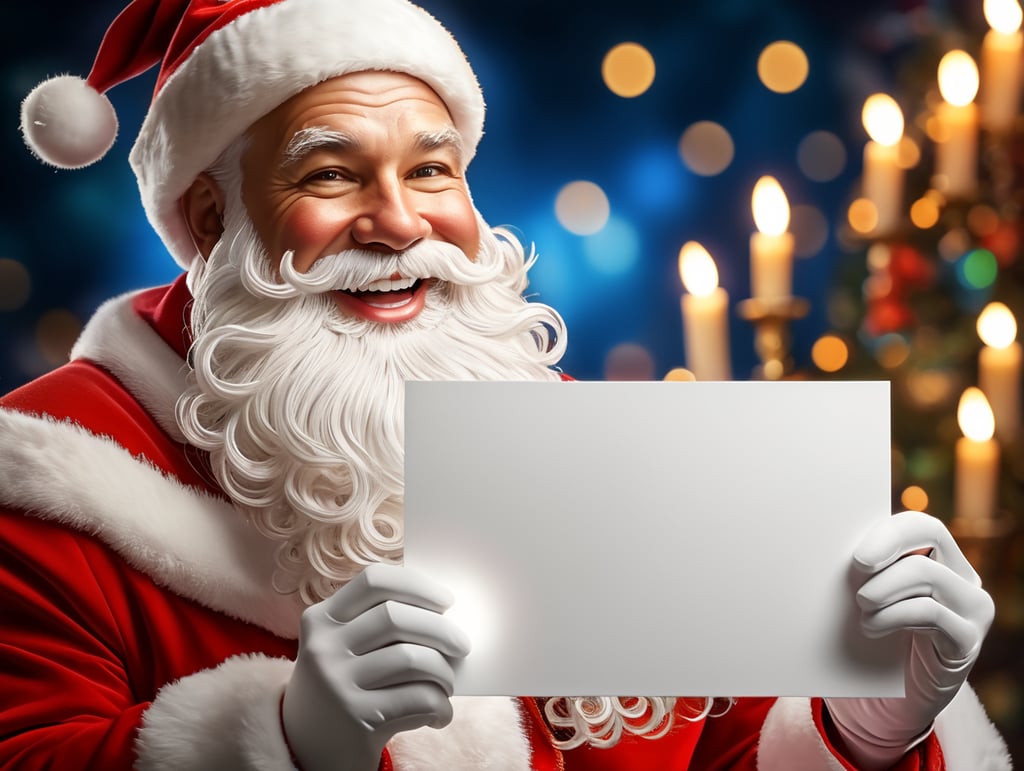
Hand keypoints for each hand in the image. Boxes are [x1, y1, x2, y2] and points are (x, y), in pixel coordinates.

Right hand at [281, 563, 470, 770]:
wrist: (306, 749)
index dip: (417, 585)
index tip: (446, 600)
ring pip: (411, 658)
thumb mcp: (343, 647)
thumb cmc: (344, 686)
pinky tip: (440, 713)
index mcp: (322, 618)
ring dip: (443, 672)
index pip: (374, 581)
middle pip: (396, 617)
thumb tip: (444, 611)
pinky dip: (440, 705)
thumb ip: (379, 623)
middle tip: (462, 645)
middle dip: (441, 629)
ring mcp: (336, 683)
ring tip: (447, 684)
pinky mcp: (355, 717)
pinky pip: (417, 698)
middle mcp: (324, 647)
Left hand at [825, 510, 993, 769]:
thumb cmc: (877, 636)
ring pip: (927, 572)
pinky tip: (871, 626)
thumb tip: (825, 544)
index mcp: (940, 559)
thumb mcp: (871, 597)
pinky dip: (893, 616)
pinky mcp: (967, 640)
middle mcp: (962, 578)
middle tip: (858, 565)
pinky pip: (931, 613)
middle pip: (933, 533)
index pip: (921, 525)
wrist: (895, 698)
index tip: (857, 551)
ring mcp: (970, 608)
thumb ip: (866, 571)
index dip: (889, 530)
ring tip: (861, 605)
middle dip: (888, 543)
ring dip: (883, 587)